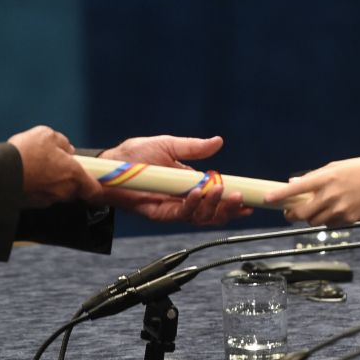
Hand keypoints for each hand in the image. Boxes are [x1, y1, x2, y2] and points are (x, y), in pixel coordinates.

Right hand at [7, 125, 101, 207]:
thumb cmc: (27, 152)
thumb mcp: (47, 135)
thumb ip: (62, 142)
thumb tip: (68, 150)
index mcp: (73, 174)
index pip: (94, 189)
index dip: (95, 185)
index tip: (93, 179)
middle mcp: (63, 191)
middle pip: (74, 190)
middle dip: (69, 179)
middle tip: (58, 165)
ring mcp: (47, 200)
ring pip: (57, 193)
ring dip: (52, 183)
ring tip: (38, 167)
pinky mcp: (32, 205)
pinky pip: (41, 195)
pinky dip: (38, 187)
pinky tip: (28, 175)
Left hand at [98, 135, 252, 225]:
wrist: (110, 165)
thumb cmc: (135, 155)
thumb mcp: (169, 145)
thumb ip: (194, 148)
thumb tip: (218, 142)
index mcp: (189, 184)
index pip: (216, 197)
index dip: (233, 201)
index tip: (249, 198)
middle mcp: (184, 199)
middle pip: (213, 213)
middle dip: (229, 208)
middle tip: (241, 197)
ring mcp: (173, 208)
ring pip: (201, 217)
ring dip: (214, 206)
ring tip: (221, 192)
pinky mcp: (159, 214)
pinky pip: (181, 215)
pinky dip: (192, 205)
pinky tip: (198, 193)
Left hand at [263, 157, 359, 226]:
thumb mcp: (337, 166)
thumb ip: (315, 175)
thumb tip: (294, 182)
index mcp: (326, 178)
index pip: (296, 189)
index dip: (279, 195)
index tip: (267, 199)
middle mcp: (330, 195)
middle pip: (301, 213)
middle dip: (291, 215)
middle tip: (289, 213)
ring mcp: (340, 209)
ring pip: (314, 221)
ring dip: (310, 218)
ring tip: (316, 209)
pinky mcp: (349, 219)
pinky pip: (330, 225)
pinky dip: (328, 221)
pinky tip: (334, 211)